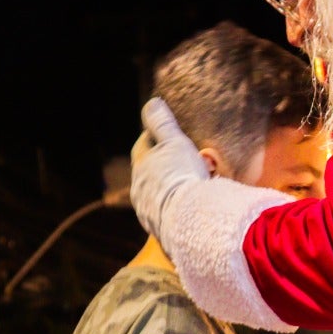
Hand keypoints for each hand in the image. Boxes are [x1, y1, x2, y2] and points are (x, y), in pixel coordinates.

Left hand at [130, 98, 209, 238]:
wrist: (189, 219)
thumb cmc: (182, 176)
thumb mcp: (175, 142)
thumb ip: (162, 123)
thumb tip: (152, 103)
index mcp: (141, 166)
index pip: (143, 145)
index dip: (155, 137)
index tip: (168, 134)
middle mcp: (139, 190)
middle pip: (150, 171)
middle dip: (164, 164)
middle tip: (184, 159)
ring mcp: (149, 211)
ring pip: (159, 193)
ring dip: (171, 187)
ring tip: (192, 184)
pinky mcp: (162, 229)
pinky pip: (170, 213)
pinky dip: (178, 206)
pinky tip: (192, 207)